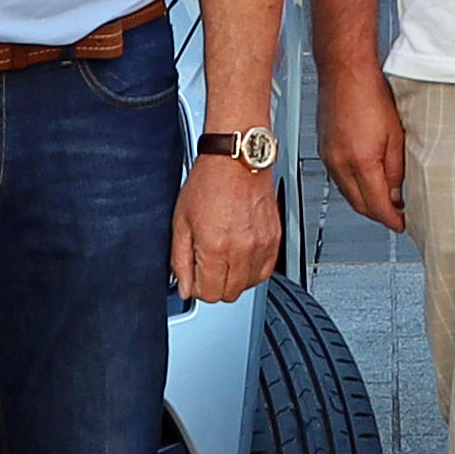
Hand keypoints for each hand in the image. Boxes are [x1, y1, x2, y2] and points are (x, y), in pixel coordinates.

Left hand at [174, 147, 282, 304]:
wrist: (237, 160)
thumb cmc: (209, 182)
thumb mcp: (181, 221)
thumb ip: (180, 259)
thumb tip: (183, 286)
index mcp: (215, 247)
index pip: (208, 294)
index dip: (196, 289)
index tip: (193, 277)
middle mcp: (241, 250)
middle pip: (228, 294)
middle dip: (214, 285)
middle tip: (206, 266)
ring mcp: (261, 246)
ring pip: (248, 286)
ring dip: (233, 279)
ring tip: (223, 257)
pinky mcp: (274, 240)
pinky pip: (265, 272)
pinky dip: (252, 270)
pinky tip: (240, 255)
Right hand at [321, 72, 407, 233]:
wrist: (344, 71)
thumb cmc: (370, 93)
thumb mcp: (396, 135)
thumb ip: (396, 169)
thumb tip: (396, 192)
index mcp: (360, 162)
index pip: (376, 206)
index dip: (391, 220)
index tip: (402, 224)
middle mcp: (339, 164)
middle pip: (359, 205)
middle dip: (378, 214)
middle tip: (396, 215)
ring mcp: (329, 157)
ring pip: (347, 193)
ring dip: (365, 201)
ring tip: (384, 198)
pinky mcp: (324, 149)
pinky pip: (339, 179)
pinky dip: (353, 186)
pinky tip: (366, 179)